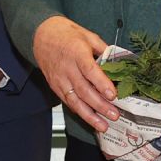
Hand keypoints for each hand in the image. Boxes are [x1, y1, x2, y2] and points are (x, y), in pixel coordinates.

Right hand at [32, 16, 117, 131]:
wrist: (41, 35)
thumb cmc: (66, 34)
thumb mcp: (87, 35)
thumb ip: (103, 49)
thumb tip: (119, 62)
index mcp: (76, 53)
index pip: (90, 71)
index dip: (102, 84)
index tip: (113, 95)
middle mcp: (67, 68)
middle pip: (84, 90)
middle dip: (100, 105)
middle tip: (114, 115)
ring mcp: (59, 79)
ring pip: (75, 101)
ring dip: (89, 115)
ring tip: (103, 125)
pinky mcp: (55, 86)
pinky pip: (68, 101)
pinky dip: (79, 112)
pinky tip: (90, 119)